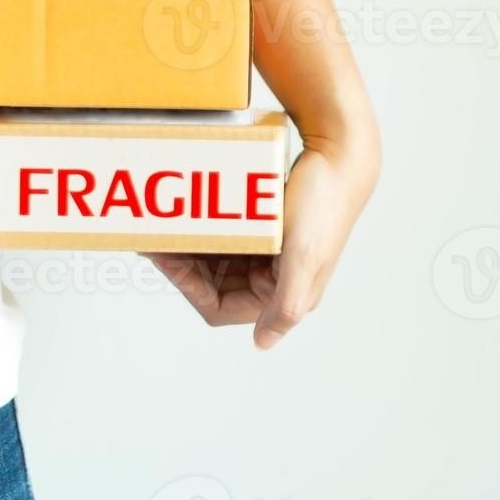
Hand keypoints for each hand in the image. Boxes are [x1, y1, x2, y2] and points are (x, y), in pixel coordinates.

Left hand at [149, 134, 378, 349]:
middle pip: (214, 284)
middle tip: (158, 239)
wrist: (341, 156)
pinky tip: (194, 214)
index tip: (167, 256)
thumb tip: (262, 343)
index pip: (220, 307)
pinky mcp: (269, 229)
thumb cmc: (324, 205)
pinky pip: (228, 237)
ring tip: (169, 227)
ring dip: (193, 246)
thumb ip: (285, 306)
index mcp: (286, 295)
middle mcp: (277, 280)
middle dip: (185, 264)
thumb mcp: (304, 258)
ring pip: (218, 260)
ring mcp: (272, 254)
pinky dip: (208, 229)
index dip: (188, 287)